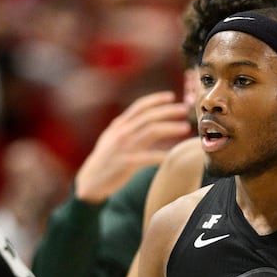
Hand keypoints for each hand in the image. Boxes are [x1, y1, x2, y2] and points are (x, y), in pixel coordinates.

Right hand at [74, 91, 190, 203]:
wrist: (91, 181)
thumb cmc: (105, 159)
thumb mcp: (112, 138)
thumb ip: (127, 128)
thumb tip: (146, 120)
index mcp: (119, 125)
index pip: (139, 106)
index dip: (156, 99)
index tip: (171, 96)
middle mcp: (121, 132)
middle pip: (149, 116)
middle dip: (168, 111)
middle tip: (184, 109)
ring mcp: (124, 147)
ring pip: (152, 131)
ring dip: (170, 128)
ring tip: (185, 128)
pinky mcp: (126, 163)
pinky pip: (148, 157)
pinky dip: (161, 155)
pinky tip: (171, 155)